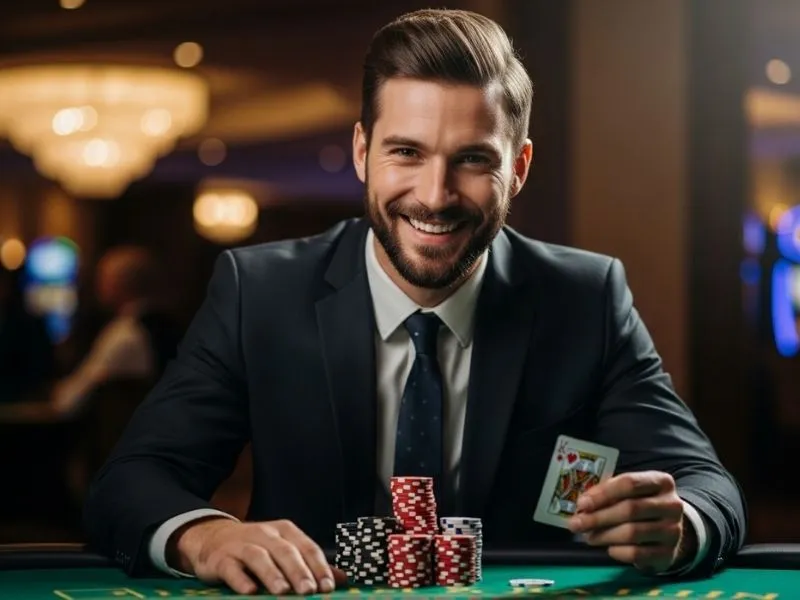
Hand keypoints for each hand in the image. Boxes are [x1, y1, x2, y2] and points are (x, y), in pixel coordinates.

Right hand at [169, 517, 346, 594]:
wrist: (213, 537)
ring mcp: (242, 545)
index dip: (319, 567)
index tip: (328, 587)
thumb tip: (341, 579)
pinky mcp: (222, 558)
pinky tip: (250, 591)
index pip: (307, 547)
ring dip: (272, 574)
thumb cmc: (256, 547)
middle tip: (309, 590)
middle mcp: (265, 534)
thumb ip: (310, 564)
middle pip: (285, 551)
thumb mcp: (284, 549)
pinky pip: (232, 568)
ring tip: (283, 591)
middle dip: (299, 572)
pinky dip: (241, 579)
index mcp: (285, 532)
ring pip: (259, 557)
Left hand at [567, 471, 694, 572]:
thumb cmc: (642, 505)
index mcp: (661, 481)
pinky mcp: (669, 554)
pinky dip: (618, 551)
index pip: (629, 483)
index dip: (602, 493)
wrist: (669, 531)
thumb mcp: (631, 492)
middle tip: (577, 524)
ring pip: (632, 533)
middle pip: (630, 509)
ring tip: (588, 537)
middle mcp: (672, 505)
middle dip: (598, 517)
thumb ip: (610, 492)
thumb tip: (583, 504)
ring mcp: (673, 531)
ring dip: (604, 535)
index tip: (582, 503)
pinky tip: (608, 548)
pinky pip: (637, 554)